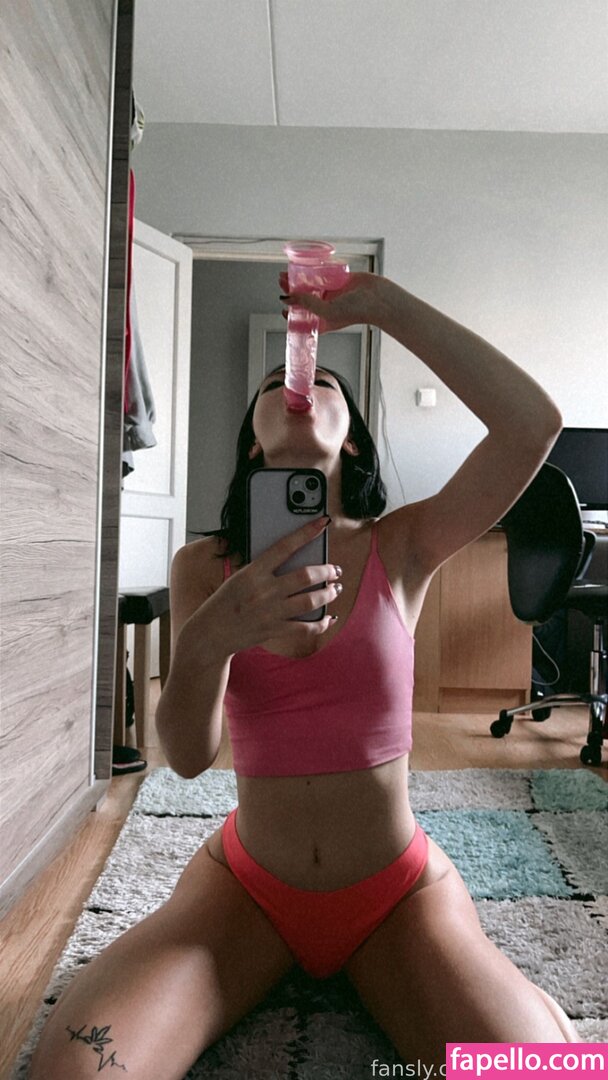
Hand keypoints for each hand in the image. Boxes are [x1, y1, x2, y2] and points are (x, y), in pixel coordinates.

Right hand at [187, 517, 341, 659]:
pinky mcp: (275, 630)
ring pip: (311, 600)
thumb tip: (289, 560)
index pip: (285, 546)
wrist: (210, 634)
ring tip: (334, 589)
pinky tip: (328, 619)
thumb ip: (261, 570)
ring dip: (328, 593)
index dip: (306, 532)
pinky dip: (321, 624)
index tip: (322, 523)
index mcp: (253, 572)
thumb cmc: (222, 603)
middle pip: (306, 575)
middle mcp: (264, 591)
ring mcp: (271, 612)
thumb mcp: (237, 578)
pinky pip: (306, 627)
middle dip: (327, 570)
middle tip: (335, 569)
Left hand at [279, 270, 385, 333]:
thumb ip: (307, 303)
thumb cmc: (357, 311)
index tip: (283, 308)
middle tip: (282, 282)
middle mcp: (326, 307)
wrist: (378, 298)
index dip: (291, 313)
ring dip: (300, 279)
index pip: (303, 318)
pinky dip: (314, 271)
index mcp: (323, 320)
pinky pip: (324, 274)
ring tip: (288, 273)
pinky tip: (305, 266)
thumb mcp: (326, 311)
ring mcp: (333, 293)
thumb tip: (287, 298)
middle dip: (292, 291)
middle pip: (304, 298)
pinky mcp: (339, 280)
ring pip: (312, 285)